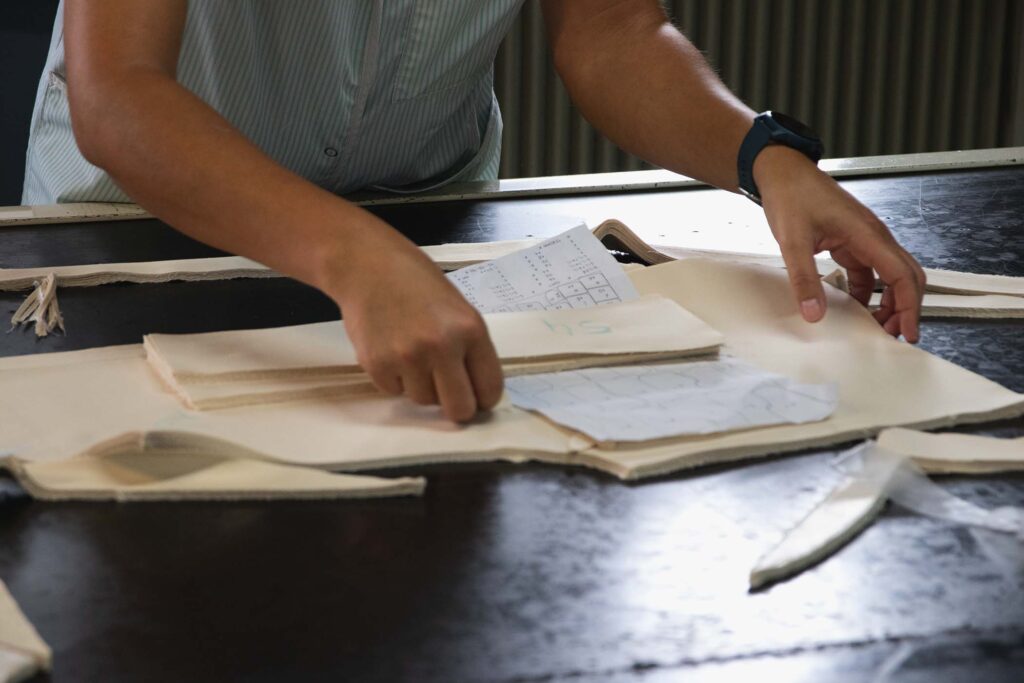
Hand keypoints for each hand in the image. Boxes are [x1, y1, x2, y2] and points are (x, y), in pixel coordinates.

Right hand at [323, 226, 503, 421]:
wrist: (367, 265)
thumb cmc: (416, 283)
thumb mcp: (457, 308)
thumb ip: (469, 348)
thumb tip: (476, 391)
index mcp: (470, 330)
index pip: (490, 388)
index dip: (483, 398)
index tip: (476, 397)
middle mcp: (442, 346)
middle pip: (459, 409)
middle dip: (456, 407)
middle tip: (448, 395)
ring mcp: (408, 358)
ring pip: (424, 401)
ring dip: (421, 386)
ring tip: (412, 354)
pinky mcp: (377, 365)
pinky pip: (394, 391)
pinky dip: (394, 378)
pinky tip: (391, 349)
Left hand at [753, 146, 925, 341]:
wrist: (781, 171)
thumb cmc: (791, 194)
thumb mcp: (792, 241)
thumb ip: (804, 279)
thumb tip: (814, 312)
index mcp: (867, 234)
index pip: (902, 275)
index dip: (910, 307)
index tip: (907, 332)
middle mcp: (873, 237)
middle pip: (906, 277)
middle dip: (904, 308)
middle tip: (892, 336)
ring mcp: (864, 239)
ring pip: (888, 276)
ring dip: (887, 302)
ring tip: (874, 327)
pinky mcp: (851, 243)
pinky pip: (868, 273)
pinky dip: (866, 293)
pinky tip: (853, 308)